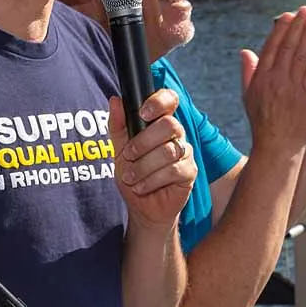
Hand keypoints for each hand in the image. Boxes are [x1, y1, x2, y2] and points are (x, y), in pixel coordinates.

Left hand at [110, 89, 196, 229]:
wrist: (141, 207)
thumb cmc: (133, 174)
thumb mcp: (118, 149)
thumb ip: (117, 125)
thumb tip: (115, 100)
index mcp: (160, 123)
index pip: (169, 100)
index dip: (159, 102)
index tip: (143, 114)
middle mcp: (176, 135)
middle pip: (169, 125)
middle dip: (143, 142)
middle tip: (128, 155)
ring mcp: (185, 153)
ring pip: (168, 151)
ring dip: (143, 166)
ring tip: (131, 177)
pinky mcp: (189, 172)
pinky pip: (173, 170)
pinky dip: (152, 180)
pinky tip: (141, 186)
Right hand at [240, 5, 305, 154]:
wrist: (277, 147)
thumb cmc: (263, 123)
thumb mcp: (248, 96)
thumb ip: (248, 72)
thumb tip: (245, 52)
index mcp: (262, 78)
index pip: (272, 47)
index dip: (281, 29)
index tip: (287, 15)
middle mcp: (276, 80)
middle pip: (288, 47)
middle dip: (297, 26)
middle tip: (304, 9)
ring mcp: (292, 89)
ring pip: (302, 56)